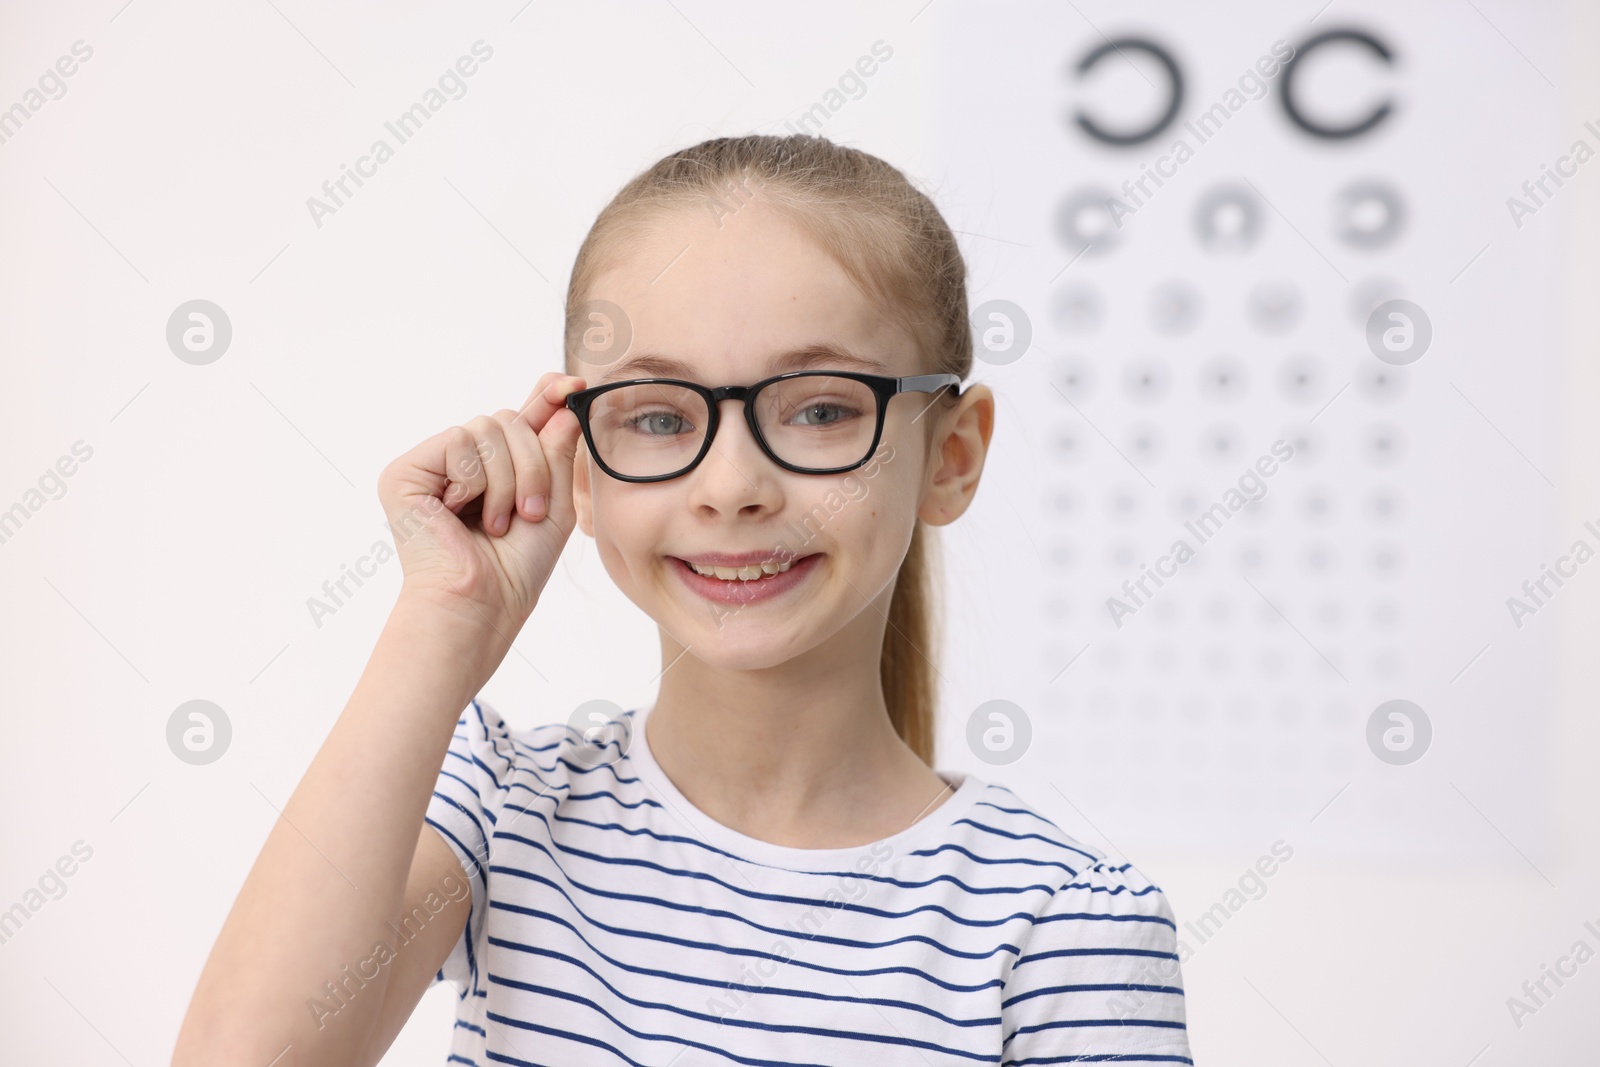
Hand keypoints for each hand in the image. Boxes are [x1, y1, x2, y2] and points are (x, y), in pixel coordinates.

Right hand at [377, 372, 587, 642]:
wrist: (480, 603)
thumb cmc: (515, 567)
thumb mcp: (553, 504)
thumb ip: (556, 451)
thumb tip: (563, 401)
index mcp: (493, 469)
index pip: (521, 418)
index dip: (545, 397)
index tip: (573, 385)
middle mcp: (459, 463)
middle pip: (508, 419)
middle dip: (532, 464)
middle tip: (529, 512)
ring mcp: (431, 465)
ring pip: (486, 428)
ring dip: (506, 479)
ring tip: (496, 522)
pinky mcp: (405, 471)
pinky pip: (458, 442)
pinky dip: (475, 482)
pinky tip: (462, 514)